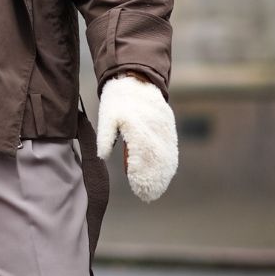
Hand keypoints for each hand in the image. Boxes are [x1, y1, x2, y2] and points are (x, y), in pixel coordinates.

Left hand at [96, 74, 176, 201]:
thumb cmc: (118, 101)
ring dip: (163, 174)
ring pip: (166, 154)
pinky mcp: (168, 126)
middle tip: (149, 196)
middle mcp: (153, 128)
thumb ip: (105, 137)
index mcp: (136, 127)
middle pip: (156, 159)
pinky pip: (171, 147)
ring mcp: (163, 127)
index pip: (141, 156)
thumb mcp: (107, 116)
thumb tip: (103, 156)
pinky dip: (169, 162)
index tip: (138, 189)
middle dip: (154, 180)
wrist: (137, 79)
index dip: (140, 175)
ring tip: (158, 189)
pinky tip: (167, 173)